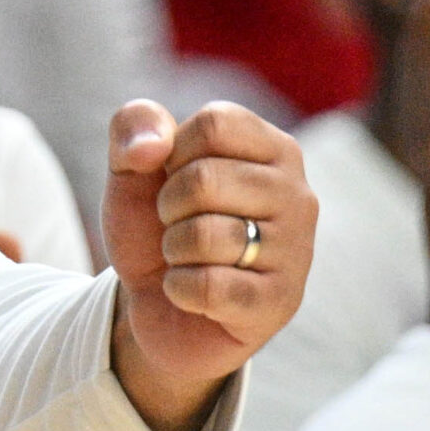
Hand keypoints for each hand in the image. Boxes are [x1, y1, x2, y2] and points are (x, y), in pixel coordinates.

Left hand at [101, 100, 315, 430]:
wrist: (157, 305)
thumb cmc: (156, 227)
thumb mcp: (131, 169)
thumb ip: (133, 128)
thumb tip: (153, 146)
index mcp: (274, 149)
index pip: (214, 124)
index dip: (172, 154)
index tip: (174, 179)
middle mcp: (298, 194)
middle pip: (204, 179)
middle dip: (167, 207)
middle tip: (177, 226)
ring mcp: (297, 251)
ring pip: (205, 235)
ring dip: (173, 250)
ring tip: (187, 258)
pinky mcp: (280, 303)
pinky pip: (207, 286)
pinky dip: (178, 289)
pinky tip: (191, 293)